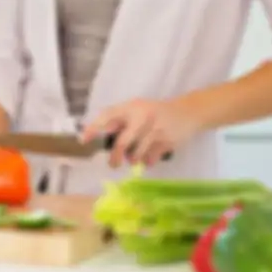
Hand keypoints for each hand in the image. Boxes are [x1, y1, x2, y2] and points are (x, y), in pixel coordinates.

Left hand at [82, 97, 203, 166]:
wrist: (187, 113)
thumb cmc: (154, 112)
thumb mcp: (136, 109)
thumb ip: (119, 119)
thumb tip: (100, 132)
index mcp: (131, 107)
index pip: (107, 115)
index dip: (94, 127)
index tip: (84, 140)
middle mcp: (142, 117)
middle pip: (123, 142)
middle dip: (116, 156)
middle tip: (113, 164)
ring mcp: (156, 130)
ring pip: (137, 153)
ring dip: (133, 159)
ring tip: (133, 159)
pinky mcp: (168, 142)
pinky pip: (151, 158)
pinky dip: (147, 162)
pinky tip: (148, 158)